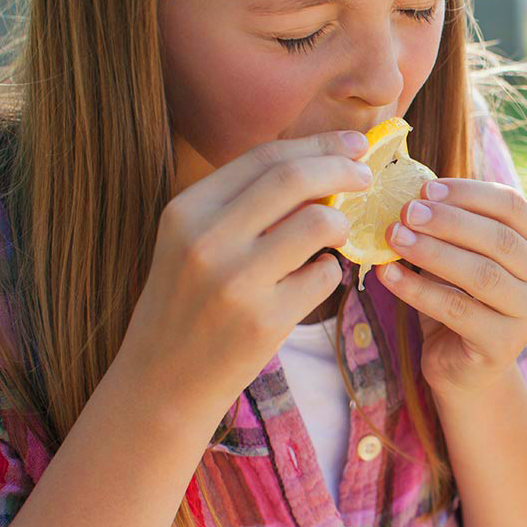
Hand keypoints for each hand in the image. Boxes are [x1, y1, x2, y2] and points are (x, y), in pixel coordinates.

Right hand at [120, 131, 372, 412]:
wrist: (160, 382)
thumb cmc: (188, 302)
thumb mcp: (191, 241)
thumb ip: (244, 204)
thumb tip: (320, 163)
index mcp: (186, 210)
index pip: (264, 157)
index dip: (318, 145)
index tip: (353, 144)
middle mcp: (206, 240)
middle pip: (295, 179)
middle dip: (343, 170)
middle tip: (366, 176)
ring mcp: (236, 282)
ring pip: (319, 224)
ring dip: (340, 224)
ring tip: (334, 236)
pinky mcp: (265, 321)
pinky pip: (325, 275)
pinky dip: (329, 271)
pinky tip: (310, 281)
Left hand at [374, 178, 526, 398]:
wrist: (466, 367)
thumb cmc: (464, 298)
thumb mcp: (467, 255)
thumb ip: (456, 225)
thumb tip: (413, 186)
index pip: (513, 206)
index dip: (468, 193)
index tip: (426, 187)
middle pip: (499, 239)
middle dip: (448, 221)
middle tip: (406, 211)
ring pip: (480, 274)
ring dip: (432, 251)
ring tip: (394, 236)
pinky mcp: (504, 345)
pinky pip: (456, 310)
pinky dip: (418, 289)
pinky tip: (389, 274)